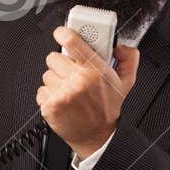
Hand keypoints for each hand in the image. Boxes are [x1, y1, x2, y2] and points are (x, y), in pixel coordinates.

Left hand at [38, 27, 141, 158]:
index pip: (72, 41)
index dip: (63, 33)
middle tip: (72, 73)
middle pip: (53, 57)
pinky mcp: (50, 105)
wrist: (98, 137)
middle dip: (61, 64)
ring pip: (47, 74)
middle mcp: (78, 80)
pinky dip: (49, 94)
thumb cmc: (108, 108)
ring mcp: (63, 93)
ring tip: (70, 90)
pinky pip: (41, 89)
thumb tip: (120, 45)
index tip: (61, 33)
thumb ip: (128, 59)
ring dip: (56, 80)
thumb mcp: (125, 82)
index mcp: (96, 70)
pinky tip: (63, 101)